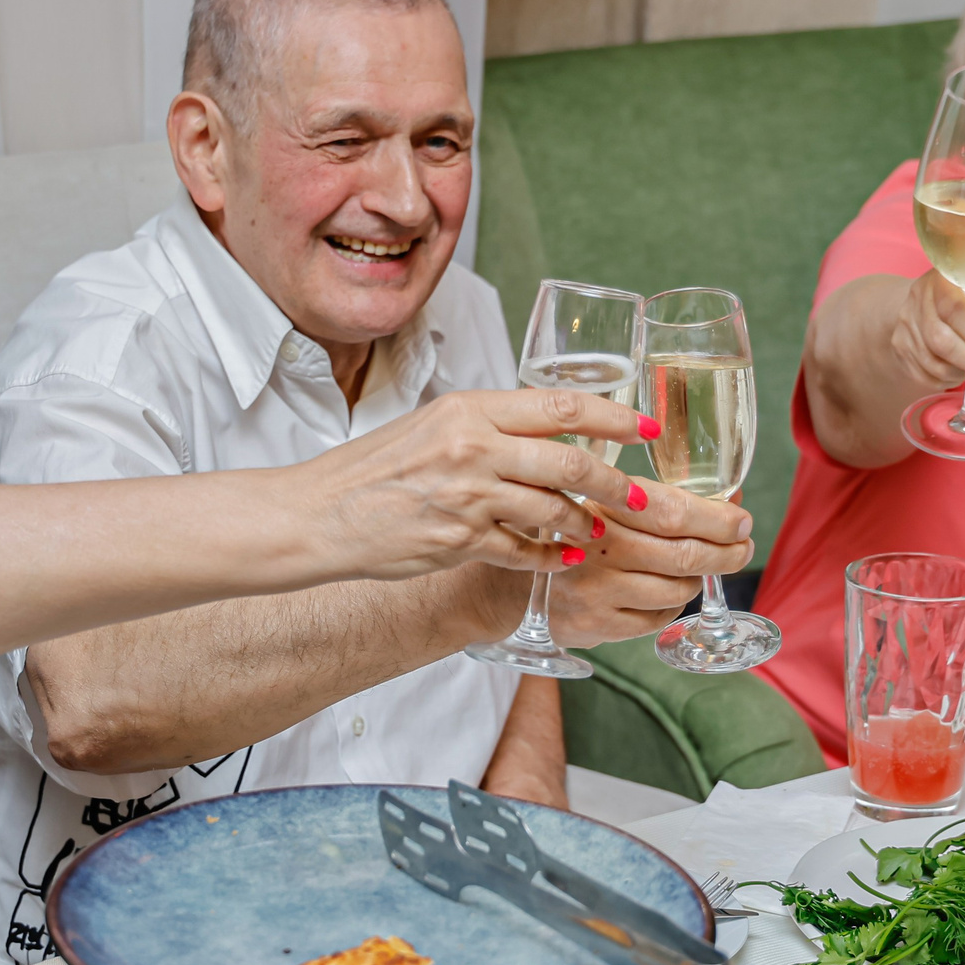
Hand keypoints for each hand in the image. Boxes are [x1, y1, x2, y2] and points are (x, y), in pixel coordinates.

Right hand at [287, 387, 651, 579]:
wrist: (319, 514)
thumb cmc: (373, 469)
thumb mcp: (433, 424)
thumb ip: (489, 425)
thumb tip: (547, 429)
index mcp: (469, 408)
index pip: (561, 405)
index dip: (614, 416)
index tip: (645, 427)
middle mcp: (472, 447)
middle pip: (570, 461)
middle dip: (614, 483)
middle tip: (637, 496)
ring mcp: (468, 497)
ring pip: (552, 510)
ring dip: (583, 523)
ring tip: (597, 529)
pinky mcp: (460, 541)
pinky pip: (525, 551)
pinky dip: (551, 557)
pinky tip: (563, 559)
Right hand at [540, 476, 753, 647]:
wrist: (507, 586)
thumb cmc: (561, 536)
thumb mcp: (596, 501)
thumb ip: (655, 498)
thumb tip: (727, 499)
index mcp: (598, 508)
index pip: (672, 513)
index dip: (717, 519)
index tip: (741, 520)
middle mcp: (596, 550)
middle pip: (684, 555)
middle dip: (725, 552)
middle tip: (742, 547)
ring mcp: (597, 593)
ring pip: (677, 589)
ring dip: (699, 578)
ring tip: (700, 567)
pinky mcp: (598, 626)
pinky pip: (658, 617)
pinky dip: (673, 603)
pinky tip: (666, 590)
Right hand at [889, 271, 964, 392]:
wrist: (920, 302)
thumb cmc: (962, 295)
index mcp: (938, 281)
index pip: (956, 308)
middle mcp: (916, 304)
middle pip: (943, 342)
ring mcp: (905, 330)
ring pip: (937, 365)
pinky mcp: (902, 351)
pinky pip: (930, 376)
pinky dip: (954, 378)